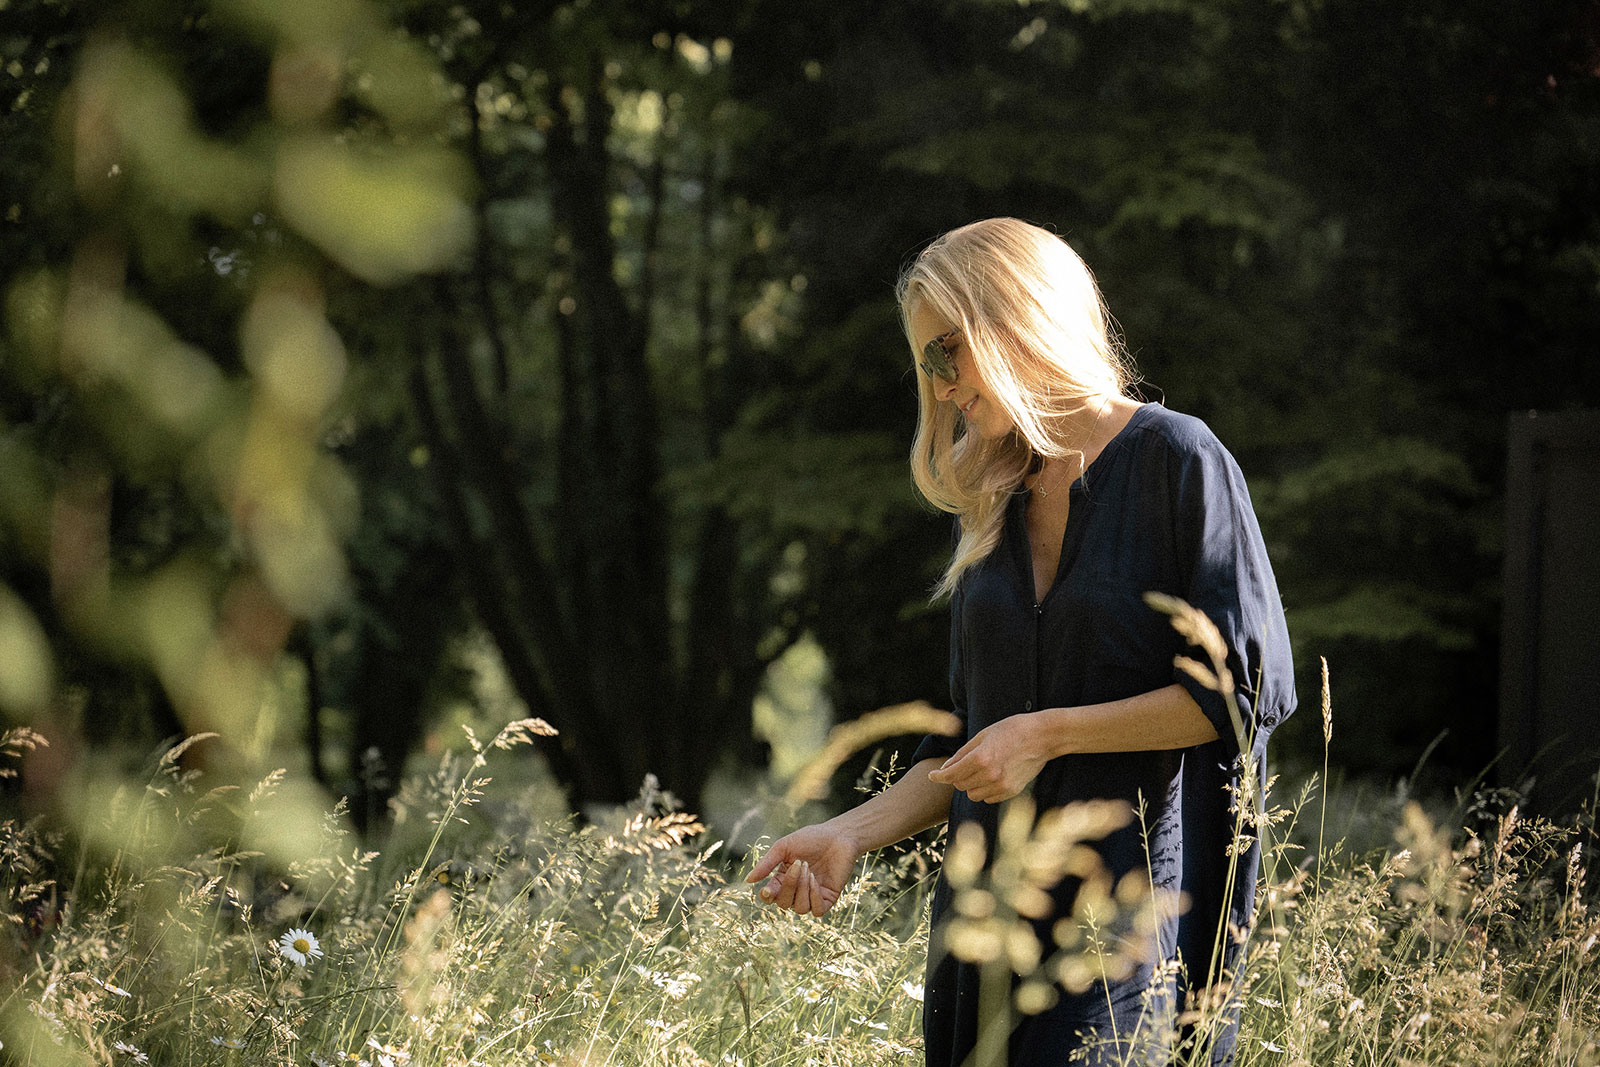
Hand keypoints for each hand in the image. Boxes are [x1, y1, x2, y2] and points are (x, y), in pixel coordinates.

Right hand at [745, 823, 860, 917]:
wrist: (838, 836)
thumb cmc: (811, 838)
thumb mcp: (784, 847)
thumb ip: (766, 864)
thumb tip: (748, 880)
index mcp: (782, 878)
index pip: (769, 896)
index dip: (766, 896)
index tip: (767, 888)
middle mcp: (796, 890)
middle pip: (783, 904)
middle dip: (789, 885)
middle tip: (800, 864)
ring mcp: (812, 896)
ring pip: (799, 909)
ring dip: (802, 889)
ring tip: (809, 870)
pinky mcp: (828, 899)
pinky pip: (816, 911)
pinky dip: (814, 897)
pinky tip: (816, 880)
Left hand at [926, 714, 1048, 803]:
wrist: (1043, 737)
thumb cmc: (1012, 730)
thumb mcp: (983, 735)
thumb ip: (963, 753)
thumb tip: (945, 768)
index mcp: (981, 758)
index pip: (951, 774)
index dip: (938, 776)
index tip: (931, 776)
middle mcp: (990, 775)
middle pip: (960, 785)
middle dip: (956, 777)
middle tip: (961, 766)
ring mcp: (1002, 785)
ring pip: (973, 795)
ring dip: (970, 785)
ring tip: (978, 771)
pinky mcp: (1011, 791)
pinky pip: (988, 798)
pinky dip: (984, 791)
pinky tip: (990, 778)